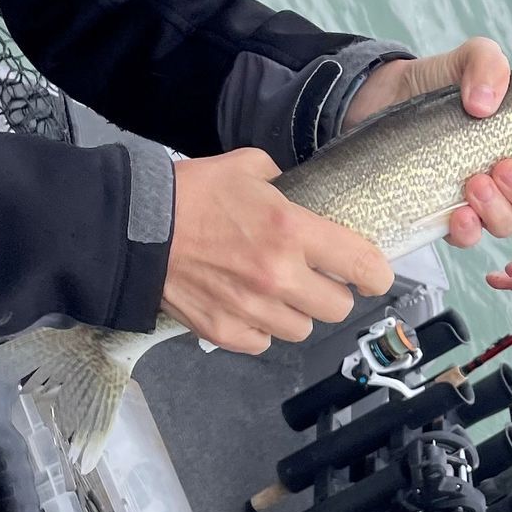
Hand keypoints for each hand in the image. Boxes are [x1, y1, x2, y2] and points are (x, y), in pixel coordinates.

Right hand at [164, 148, 391, 351]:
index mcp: (292, 232)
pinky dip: (261, 329)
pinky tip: (248, 307)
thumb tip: (296, 191)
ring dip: (297, 313)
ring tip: (277, 293)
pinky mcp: (224, 332)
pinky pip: (264, 342)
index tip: (374, 275)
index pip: (362, 264)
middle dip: (332, 292)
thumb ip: (283, 181)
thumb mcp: (246, 168)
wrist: (134, 228)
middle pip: (338, 307)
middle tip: (315, 278)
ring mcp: (252, 309)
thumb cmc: (191, 193)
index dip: (377, 274)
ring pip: (303, 329)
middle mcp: (279, 277)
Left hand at [341, 38, 511, 245]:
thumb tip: (484, 104)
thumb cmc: (438, 82)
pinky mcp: (447, 215)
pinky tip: (458, 214)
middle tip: (503, 167)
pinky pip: (469, 239)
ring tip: (473, 181)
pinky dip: (468, 231)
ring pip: (510, 225)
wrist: (381, 99)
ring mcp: (482, 200)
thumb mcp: (468, 58)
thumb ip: (487, 63)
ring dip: (499, 210)